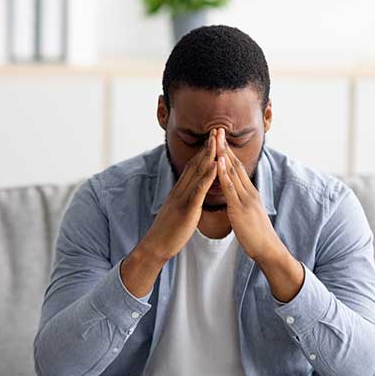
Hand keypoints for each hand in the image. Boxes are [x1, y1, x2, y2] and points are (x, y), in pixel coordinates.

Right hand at [140, 128, 217, 263]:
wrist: (156, 246)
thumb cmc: (168, 232)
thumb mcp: (176, 211)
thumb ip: (184, 200)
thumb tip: (191, 195)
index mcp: (179, 191)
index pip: (193, 166)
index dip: (204, 151)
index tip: (213, 138)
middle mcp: (180, 190)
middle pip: (196, 163)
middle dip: (208, 146)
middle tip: (218, 129)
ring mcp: (183, 198)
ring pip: (198, 172)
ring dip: (209, 155)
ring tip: (219, 140)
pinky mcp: (187, 209)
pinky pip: (199, 189)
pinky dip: (208, 176)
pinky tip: (216, 165)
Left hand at [214, 128, 279, 261]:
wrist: (267, 249)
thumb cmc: (256, 234)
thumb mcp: (248, 213)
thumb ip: (241, 202)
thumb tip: (233, 196)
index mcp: (249, 192)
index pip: (237, 168)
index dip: (228, 152)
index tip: (219, 139)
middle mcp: (249, 191)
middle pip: (235, 164)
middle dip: (225, 147)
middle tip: (217, 129)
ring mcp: (245, 198)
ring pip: (233, 172)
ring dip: (224, 155)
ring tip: (216, 139)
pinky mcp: (240, 208)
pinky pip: (230, 188)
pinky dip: (223, 174)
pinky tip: (218, 163)